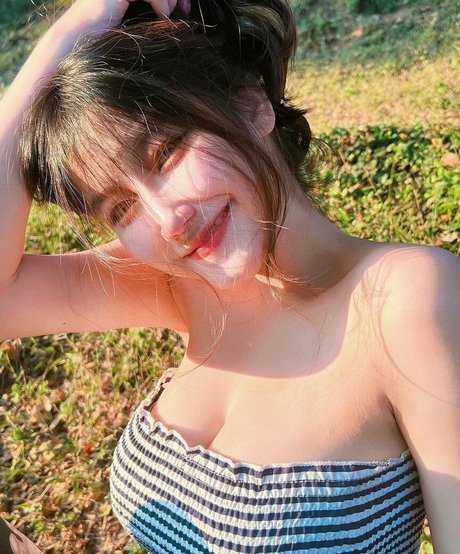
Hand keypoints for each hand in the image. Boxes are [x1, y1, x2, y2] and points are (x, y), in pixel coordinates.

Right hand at [59, 0, 188, 35]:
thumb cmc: (104, 37)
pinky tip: (162, 17)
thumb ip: (150, 10)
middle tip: (184, 10)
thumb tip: (178, 8)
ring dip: (168, 0)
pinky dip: (161, 4)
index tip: (184, 7)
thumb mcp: (134, 20)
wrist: (77, 40)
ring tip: (167, 18)